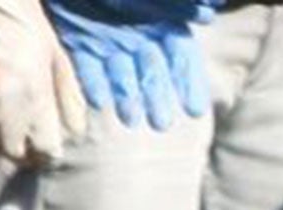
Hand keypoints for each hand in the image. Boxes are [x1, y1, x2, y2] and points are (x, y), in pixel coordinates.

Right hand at [0, 0, 88, 162]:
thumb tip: (75, 133)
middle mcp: (5, 103)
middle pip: (15, 152)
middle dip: (20, 148)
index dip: (46, 152)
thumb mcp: (58, 59)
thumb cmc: (26, 25)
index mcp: (36, 96)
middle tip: (19, 137)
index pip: (46, 150)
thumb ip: (69, 99)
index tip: (43, 146)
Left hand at [44, 0, 211, 131]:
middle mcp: (138, 35)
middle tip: (160, 124)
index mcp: (162, 20)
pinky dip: (92, 82)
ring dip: (127, 98)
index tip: (195, 110)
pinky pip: (85, 65)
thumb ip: (177, 2)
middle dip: (156, 99)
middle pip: (152, 73)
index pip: (181, 58)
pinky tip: (99, 100)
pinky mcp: (77, 37)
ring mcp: (107, 38)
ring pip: (120, 74)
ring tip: (131, 120)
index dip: (188, 83)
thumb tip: (206, 13)